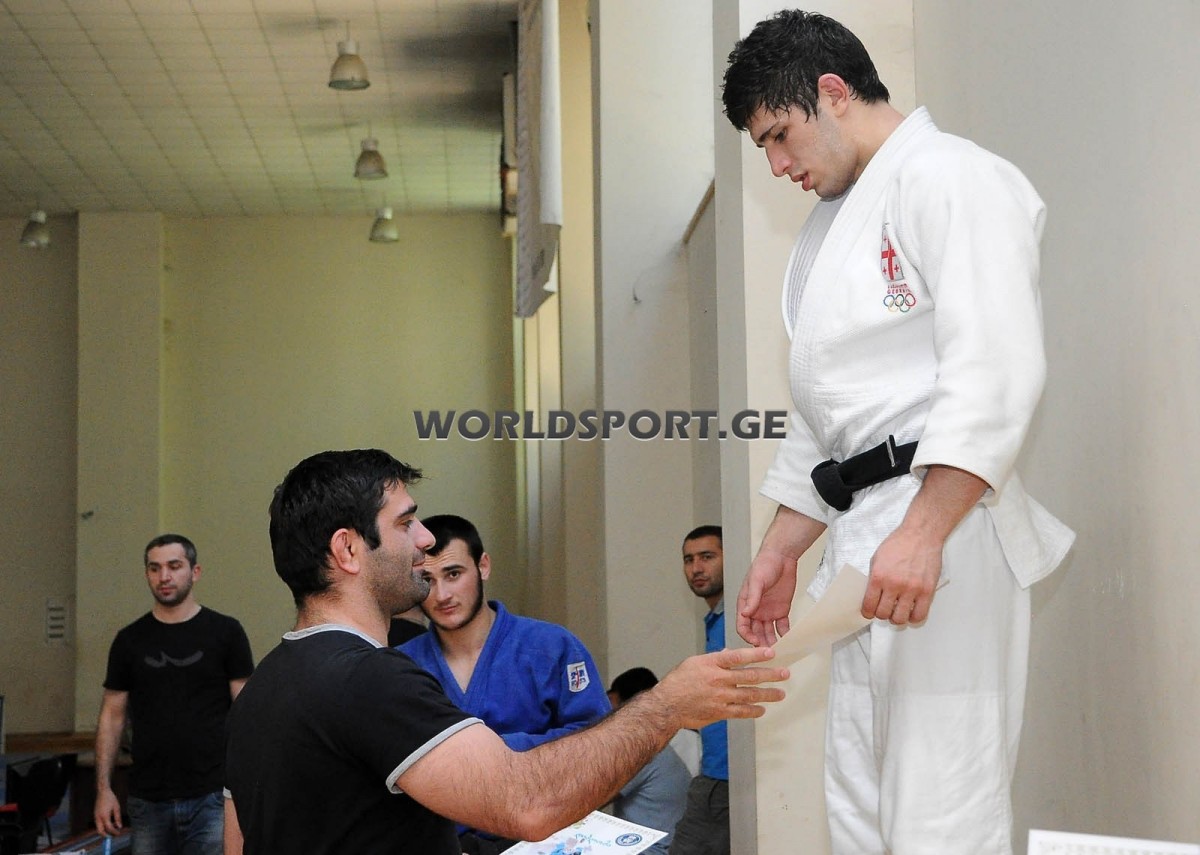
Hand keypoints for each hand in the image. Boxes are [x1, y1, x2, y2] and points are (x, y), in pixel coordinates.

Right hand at [94, 789, 122, 835]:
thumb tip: (119, 826)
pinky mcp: (95, 815)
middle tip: (113, 836)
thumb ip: (118, 818)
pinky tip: (109, 824)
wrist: (102, 792)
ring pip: (98, 828)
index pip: (109, 828)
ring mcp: (95, 816)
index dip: (114, 832)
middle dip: (106, 835)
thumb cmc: (110, 798)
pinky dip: (102, 827)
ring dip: (104, 831)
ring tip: (112, 830)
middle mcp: (98, 817)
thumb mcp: (117, 807)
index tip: (118, 833)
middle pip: (100, 831)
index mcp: (104, 816)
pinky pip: (98, 824)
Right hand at [654, 646, 787, 729]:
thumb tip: (729, 654)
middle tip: (785, 674)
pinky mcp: (720, 712)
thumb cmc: (678, 682)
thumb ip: (714, 659)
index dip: (756, 654)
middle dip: (770, 675)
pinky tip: (762, 709)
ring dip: (767, 694)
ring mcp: (720, 697)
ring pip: (749, 695)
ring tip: (780, 694)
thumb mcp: (694, 662)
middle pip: (750, 676)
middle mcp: (718, 679)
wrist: (667, 706)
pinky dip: (753, 711)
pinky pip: (741, 712)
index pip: (738, 656)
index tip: (771, 653)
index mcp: (712, 663)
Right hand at [737, 548, 797, 646]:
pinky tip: (788, 640)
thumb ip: (752, 598)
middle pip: (756, 632)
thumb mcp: (756, 581)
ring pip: (768, 632)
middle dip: (760, 643)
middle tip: (768, 652)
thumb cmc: (764, 565)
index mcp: (745, 604)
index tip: (755, 642)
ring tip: (779, 650)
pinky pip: (782, 626)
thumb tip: (745, 613)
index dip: (747, 635)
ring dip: (772, 641)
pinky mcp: (781, 611)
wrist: (782, 557)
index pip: (743, 625)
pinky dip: (784, 634)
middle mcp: (756, 611)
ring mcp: (768, 612)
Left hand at [862, 523, 941, 625]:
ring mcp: (911, 589)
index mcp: (878, 576)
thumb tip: (872, 595)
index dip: (867, 612)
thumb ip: (874, 578)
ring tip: (897, 611)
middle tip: (884, 609)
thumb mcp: (877, 559)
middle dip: (881, 614)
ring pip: (900, 618)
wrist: (920, 535)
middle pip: (883, 614)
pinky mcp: (927, 591)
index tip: (869, 613)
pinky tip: (911, 612)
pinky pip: (919, 615)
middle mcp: (894, 585)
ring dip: (896, 618)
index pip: (869, 605)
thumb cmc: (899, 544)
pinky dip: (913, 618)